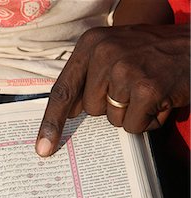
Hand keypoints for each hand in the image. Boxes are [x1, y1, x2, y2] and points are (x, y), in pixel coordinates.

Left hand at [36, 24, 189, 156]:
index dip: (51, 122)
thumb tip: (69, 112)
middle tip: (134, 85)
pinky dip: (148, 120)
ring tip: (149, 89)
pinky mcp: (147, 88)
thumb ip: (87, 78)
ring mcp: (126, 70)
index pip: (62, 90)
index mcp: (89, 44)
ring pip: (112, 119)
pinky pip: (134, 126)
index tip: (42, 147)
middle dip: (111, 106)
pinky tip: (160, 99)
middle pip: (91, 109)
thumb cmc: (149, 53)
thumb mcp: (112, 52)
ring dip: (132, 113)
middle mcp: (103, 53)